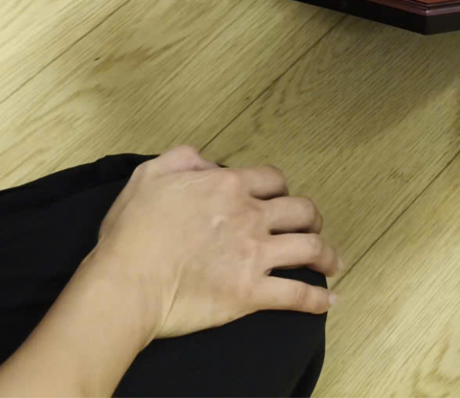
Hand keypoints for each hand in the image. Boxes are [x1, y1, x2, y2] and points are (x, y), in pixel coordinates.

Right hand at [91, 153, 341, 340]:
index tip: (281, 198)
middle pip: (300, 210)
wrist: (126, 283)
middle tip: (312, 226)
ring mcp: (254, 255)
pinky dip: (317, 299)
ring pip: (309, 248)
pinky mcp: (251, 293)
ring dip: (326, 254)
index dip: (280, 188)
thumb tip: (206, 160)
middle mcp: (249, 216)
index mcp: (227, 185)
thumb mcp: (150, 173)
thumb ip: (183, 158)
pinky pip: (297, 294)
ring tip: (333, 262)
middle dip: (312, 218)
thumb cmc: (132, 232)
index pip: (272, 179)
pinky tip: (328, 300)